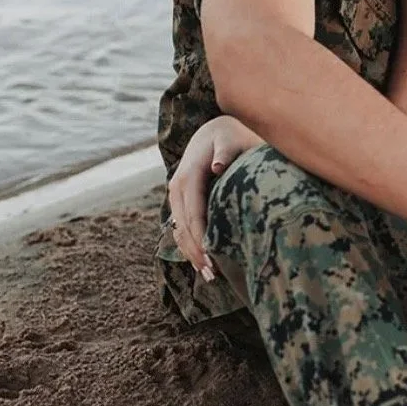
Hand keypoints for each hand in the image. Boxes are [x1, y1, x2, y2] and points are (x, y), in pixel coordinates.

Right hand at [168, 115, 263, 278]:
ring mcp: (176, 195)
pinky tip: (202, 263)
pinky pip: (181, 228)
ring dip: (191, 253)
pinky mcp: (181, 202)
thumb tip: (216, 166)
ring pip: (179, 230)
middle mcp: (177, 186)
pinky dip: (189, 246)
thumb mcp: (230, 138)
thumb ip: (225, 151)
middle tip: (213, 274)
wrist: (215, 130)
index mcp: (188, 175)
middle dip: (196, 251)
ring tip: (210, 275)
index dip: (200, 235)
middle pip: (183, 225)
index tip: (211, 256)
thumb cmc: (230, 134)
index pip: (193, 211)